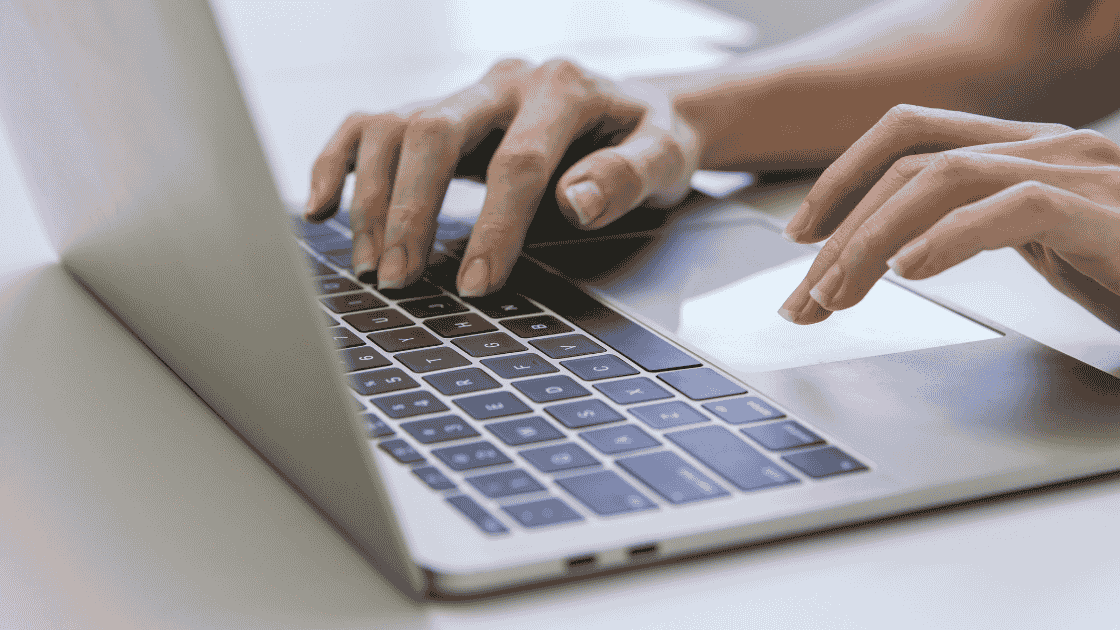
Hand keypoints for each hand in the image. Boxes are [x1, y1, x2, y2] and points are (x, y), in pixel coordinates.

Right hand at [305, 59, 699, 295]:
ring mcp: (465, 92)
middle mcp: (505, 81)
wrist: (634, 110)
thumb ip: (630, 176)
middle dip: (412, 210)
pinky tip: (322, 210)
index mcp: (563, 87)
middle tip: (401, 280)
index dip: (494, 226)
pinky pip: (371, 125)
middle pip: (434, 131)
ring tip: (374, 266)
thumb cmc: (649, 139)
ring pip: (392, 126)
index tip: (475, 283)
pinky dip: (338, 163)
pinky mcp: (439, 111)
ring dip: (373, 199)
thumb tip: (576, 203)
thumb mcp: (667, 156)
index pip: (518, 160)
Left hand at [778, 105, 1119, 329]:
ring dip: (874, 240)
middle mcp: (1049, 148)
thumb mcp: (1042, 247)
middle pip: (911, 163)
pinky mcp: (1107, 213)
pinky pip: (1012, 208)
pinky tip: (910, 272)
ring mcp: (1082, 173)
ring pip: (945, 178)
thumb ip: (978, 228)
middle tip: (805, 297)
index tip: (800, 235)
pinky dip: (949, 237)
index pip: (911, 134)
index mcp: (1024, 150)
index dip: (842, 176)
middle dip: (841, 231)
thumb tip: (893, 252)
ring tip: (838, 295)